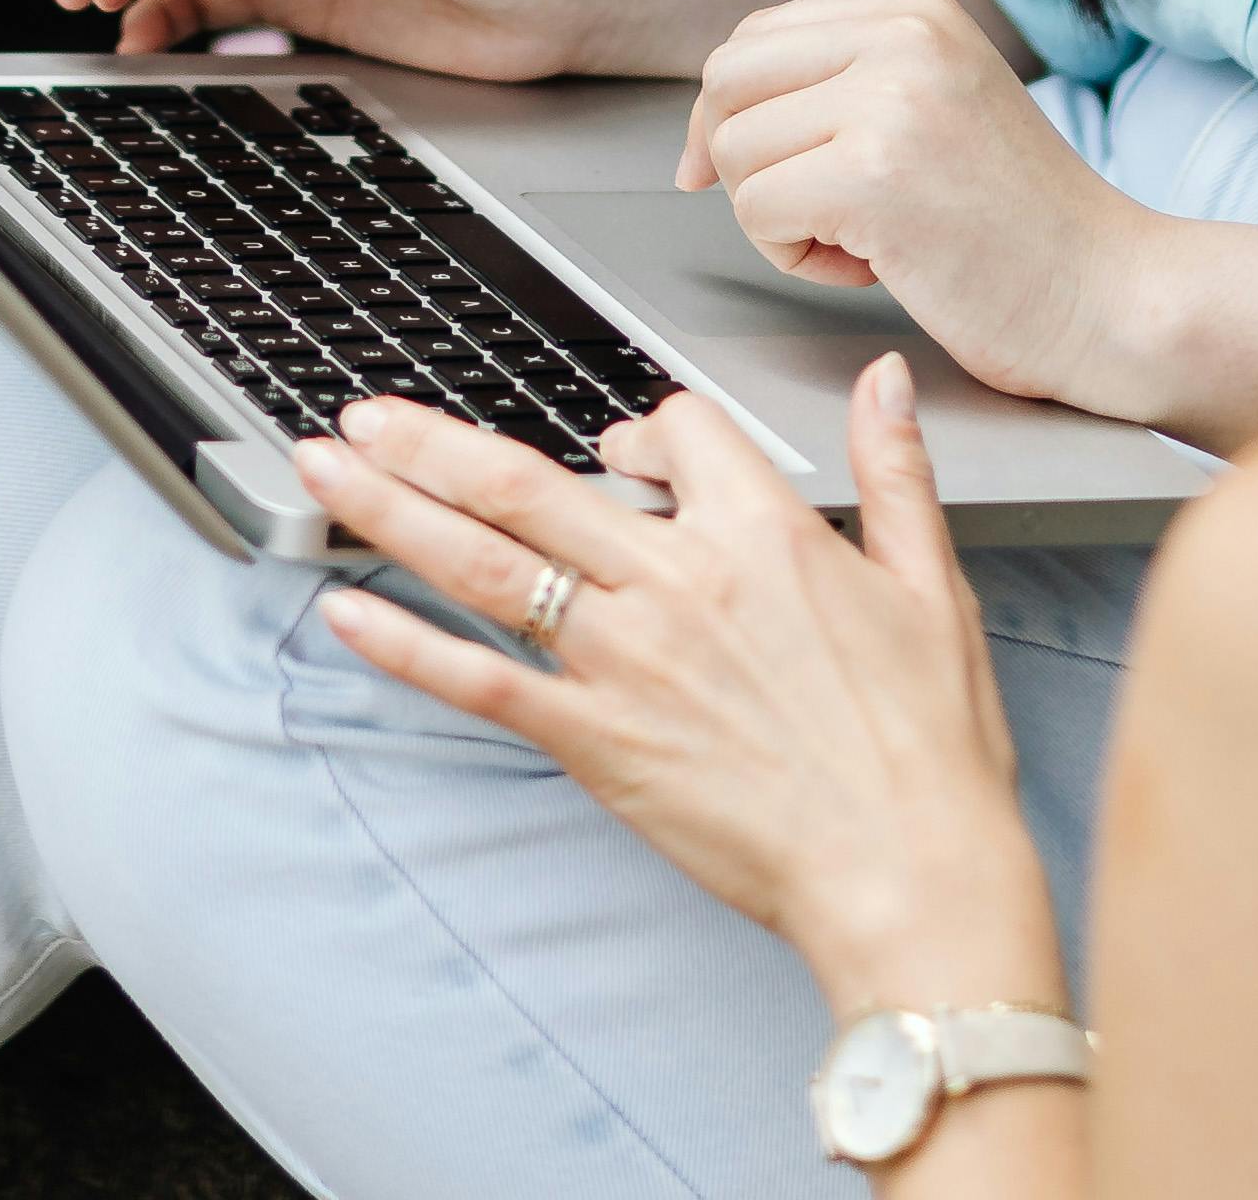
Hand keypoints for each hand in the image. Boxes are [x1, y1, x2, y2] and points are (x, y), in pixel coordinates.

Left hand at [300, 370, 1061, 1016]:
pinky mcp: (596, 742)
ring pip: (486, 562)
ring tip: (326, 469)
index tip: (625, 446)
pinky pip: (483, 681)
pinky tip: (347, 614)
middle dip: (431, 440)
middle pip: (527, 481)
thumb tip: (882, 382)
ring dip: (392, 509)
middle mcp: (675, 583)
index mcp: (760, 533)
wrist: (905, 875)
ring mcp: (625, 662)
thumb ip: (894, 472)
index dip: (644, 426)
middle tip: (365, 413)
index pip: (671, 429)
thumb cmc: (925, 750)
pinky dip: (408, 646)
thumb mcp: (931, 587)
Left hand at [684, 0, 1148, 404]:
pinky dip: (793, 258)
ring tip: (860, 243)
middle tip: (802, 217)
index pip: (758, 35)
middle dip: (737, 161)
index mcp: (918, 13)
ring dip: (775, 218)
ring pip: (734, 151)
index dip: (729, 111)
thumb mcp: (939, 108)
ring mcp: (890, 102)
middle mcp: (904, 36)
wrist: (1114, 298)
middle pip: (728, 80)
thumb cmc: (1025, 229)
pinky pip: (756, 210)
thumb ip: (849, 84)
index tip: (737, 171)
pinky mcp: (874, 177)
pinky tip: (869, 269)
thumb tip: (713, 115)